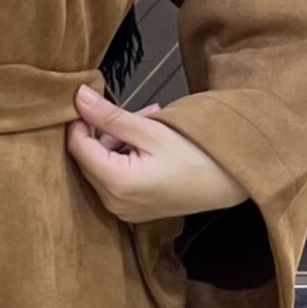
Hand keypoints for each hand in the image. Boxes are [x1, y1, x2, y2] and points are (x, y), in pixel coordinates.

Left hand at [66, 85, 247, 224]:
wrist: (229, 183)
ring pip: (103, 166)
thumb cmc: (197, 155)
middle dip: (105, 131)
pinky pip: (116, 179)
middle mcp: (113, 202)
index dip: (80, 121)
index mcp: (116, 183)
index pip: (77, 147)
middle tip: (136, 112)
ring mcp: (122, 210)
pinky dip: (126, 158)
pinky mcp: (132, 210)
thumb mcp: (151, 130)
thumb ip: (110, 116)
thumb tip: (79, 97)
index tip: (93, 101)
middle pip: (88, 158)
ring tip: (150, 122)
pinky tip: (150, 142)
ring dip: (118, 141)